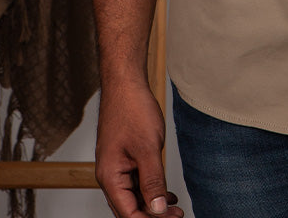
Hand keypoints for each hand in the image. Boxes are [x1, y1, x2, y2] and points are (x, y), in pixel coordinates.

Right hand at [95, 78, 183, 217]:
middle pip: (129, 208)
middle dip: (153, 215)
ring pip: (134, 196)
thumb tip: (158, 210)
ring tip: (175, 208)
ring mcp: (117, 166)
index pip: (128, 213)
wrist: (126, 83)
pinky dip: (151, 189)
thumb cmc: (132, 109)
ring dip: (153, 203)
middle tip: (178, 215)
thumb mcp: (148, 148)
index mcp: (110, 177)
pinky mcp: (124, 157)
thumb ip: (153, 182)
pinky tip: (167, 193)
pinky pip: (136, 182)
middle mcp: (110, 175)